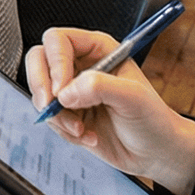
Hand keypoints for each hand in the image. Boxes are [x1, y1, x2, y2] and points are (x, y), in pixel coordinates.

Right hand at [24, 26, 194, 194]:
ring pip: (40, 93)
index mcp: (98, 49)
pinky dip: (63, 131)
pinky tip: (87, 136)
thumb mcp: (133, 98)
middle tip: (53, 107)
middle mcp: (81, 66)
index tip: (62, 89)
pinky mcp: (68, 114)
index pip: (58, 41)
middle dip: (42, 87)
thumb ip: (100, 87)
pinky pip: (48, 118)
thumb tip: (66, 92)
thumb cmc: (154, 119)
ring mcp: (72, 90)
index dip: (55, 62)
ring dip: (57, 116)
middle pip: (38, 60)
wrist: (156, 153)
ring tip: (82, 129)